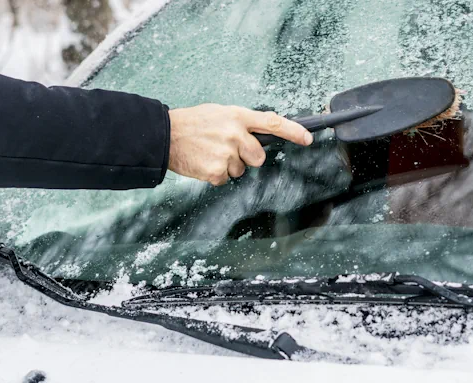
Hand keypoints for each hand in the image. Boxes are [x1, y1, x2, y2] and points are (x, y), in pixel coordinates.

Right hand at [167, 104, 312, 185]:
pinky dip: (214, 174)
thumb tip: (258, 135)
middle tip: (227, 149)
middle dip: (247, 157)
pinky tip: (203, 162)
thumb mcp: (219, 113)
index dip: (293, 131)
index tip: (307, 138)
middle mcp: (235, 134)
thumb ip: (240, 123)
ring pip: (240, 169)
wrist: (165, 135)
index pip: (273, 123)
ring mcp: (226, 154)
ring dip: (227, 165)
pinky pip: (224, 179)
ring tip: (209, 152)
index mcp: (237, 116)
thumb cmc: (192, 123)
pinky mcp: (216, 171)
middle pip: (258, 156)